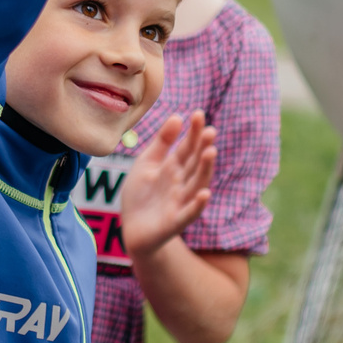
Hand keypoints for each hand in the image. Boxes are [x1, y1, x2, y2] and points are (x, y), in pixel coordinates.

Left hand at [118, 112, 215, 256]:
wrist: (132, 228)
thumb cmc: (141, 194)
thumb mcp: (147, 163)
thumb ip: (162, 142)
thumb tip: (177, 116)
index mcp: (174, 167)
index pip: (187, 147)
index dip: (193, 132)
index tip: (198, 114)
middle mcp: (181, 182)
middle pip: (195, 164)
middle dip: (202, 148)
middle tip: (210, 131)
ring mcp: (180, 201)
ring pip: (196, 184)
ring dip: (204, 170)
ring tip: (210, 152)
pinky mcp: (175, 221)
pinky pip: (189, 213)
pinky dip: (197, 204)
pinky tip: (205, 193)